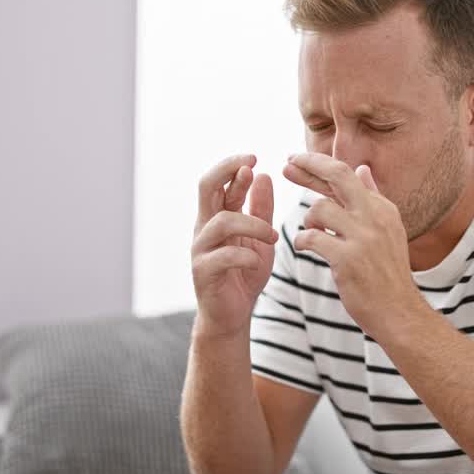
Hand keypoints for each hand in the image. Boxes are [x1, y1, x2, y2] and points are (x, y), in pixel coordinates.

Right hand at [191, 153, 277, 337]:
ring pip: (221, 221)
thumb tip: (263, 174)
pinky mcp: (203, 272)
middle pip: (206, 187)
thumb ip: (261, 209)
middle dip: (227, 171)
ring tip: (273, 236)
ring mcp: (201, 249)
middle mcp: (205, 227)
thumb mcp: (260, 238)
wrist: (232, 315)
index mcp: (217, 216)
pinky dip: (245, 255)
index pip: (219, 181)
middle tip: (250, 166)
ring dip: (252, 223)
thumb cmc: (244, 274)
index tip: (255, 158)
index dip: (233, 166)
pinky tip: (257, 259)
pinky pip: (223, 256)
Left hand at [283, 154, 426, 337]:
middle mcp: (375, 216)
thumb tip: (363, 168)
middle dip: (309, 165)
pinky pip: (313, 238)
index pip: (347, 175)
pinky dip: (302, 240)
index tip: (295, 161)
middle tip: (286, 165)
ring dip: (308, 220)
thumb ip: (372, 198)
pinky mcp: (348, 259)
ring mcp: (363, 237)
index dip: (318, 166)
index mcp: (382, 208)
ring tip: (311, 234)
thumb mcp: (387, 230)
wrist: (399, 312)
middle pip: (338, 175)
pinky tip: (304, 246)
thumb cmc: (387, 273)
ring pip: (320, 208)